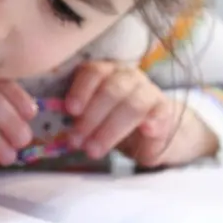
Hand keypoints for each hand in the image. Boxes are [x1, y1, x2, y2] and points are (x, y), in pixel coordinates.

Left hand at [65, 61, 216, 166]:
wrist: (151, 131)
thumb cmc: (112, 120)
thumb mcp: (92, 116)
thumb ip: (77, 115)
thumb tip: (56, 117)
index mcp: (107, 72)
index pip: (94, 72)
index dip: (81, 90)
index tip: (71, 111)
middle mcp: (129, 77)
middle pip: (111, 90)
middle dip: (91, 117)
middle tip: (77, 141)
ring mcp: (149, 92)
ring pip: (132, 105)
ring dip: (111, 129)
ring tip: (94, 150)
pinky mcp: (166, 112)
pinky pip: (160, 114)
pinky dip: (153, 122)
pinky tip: (145, 131)